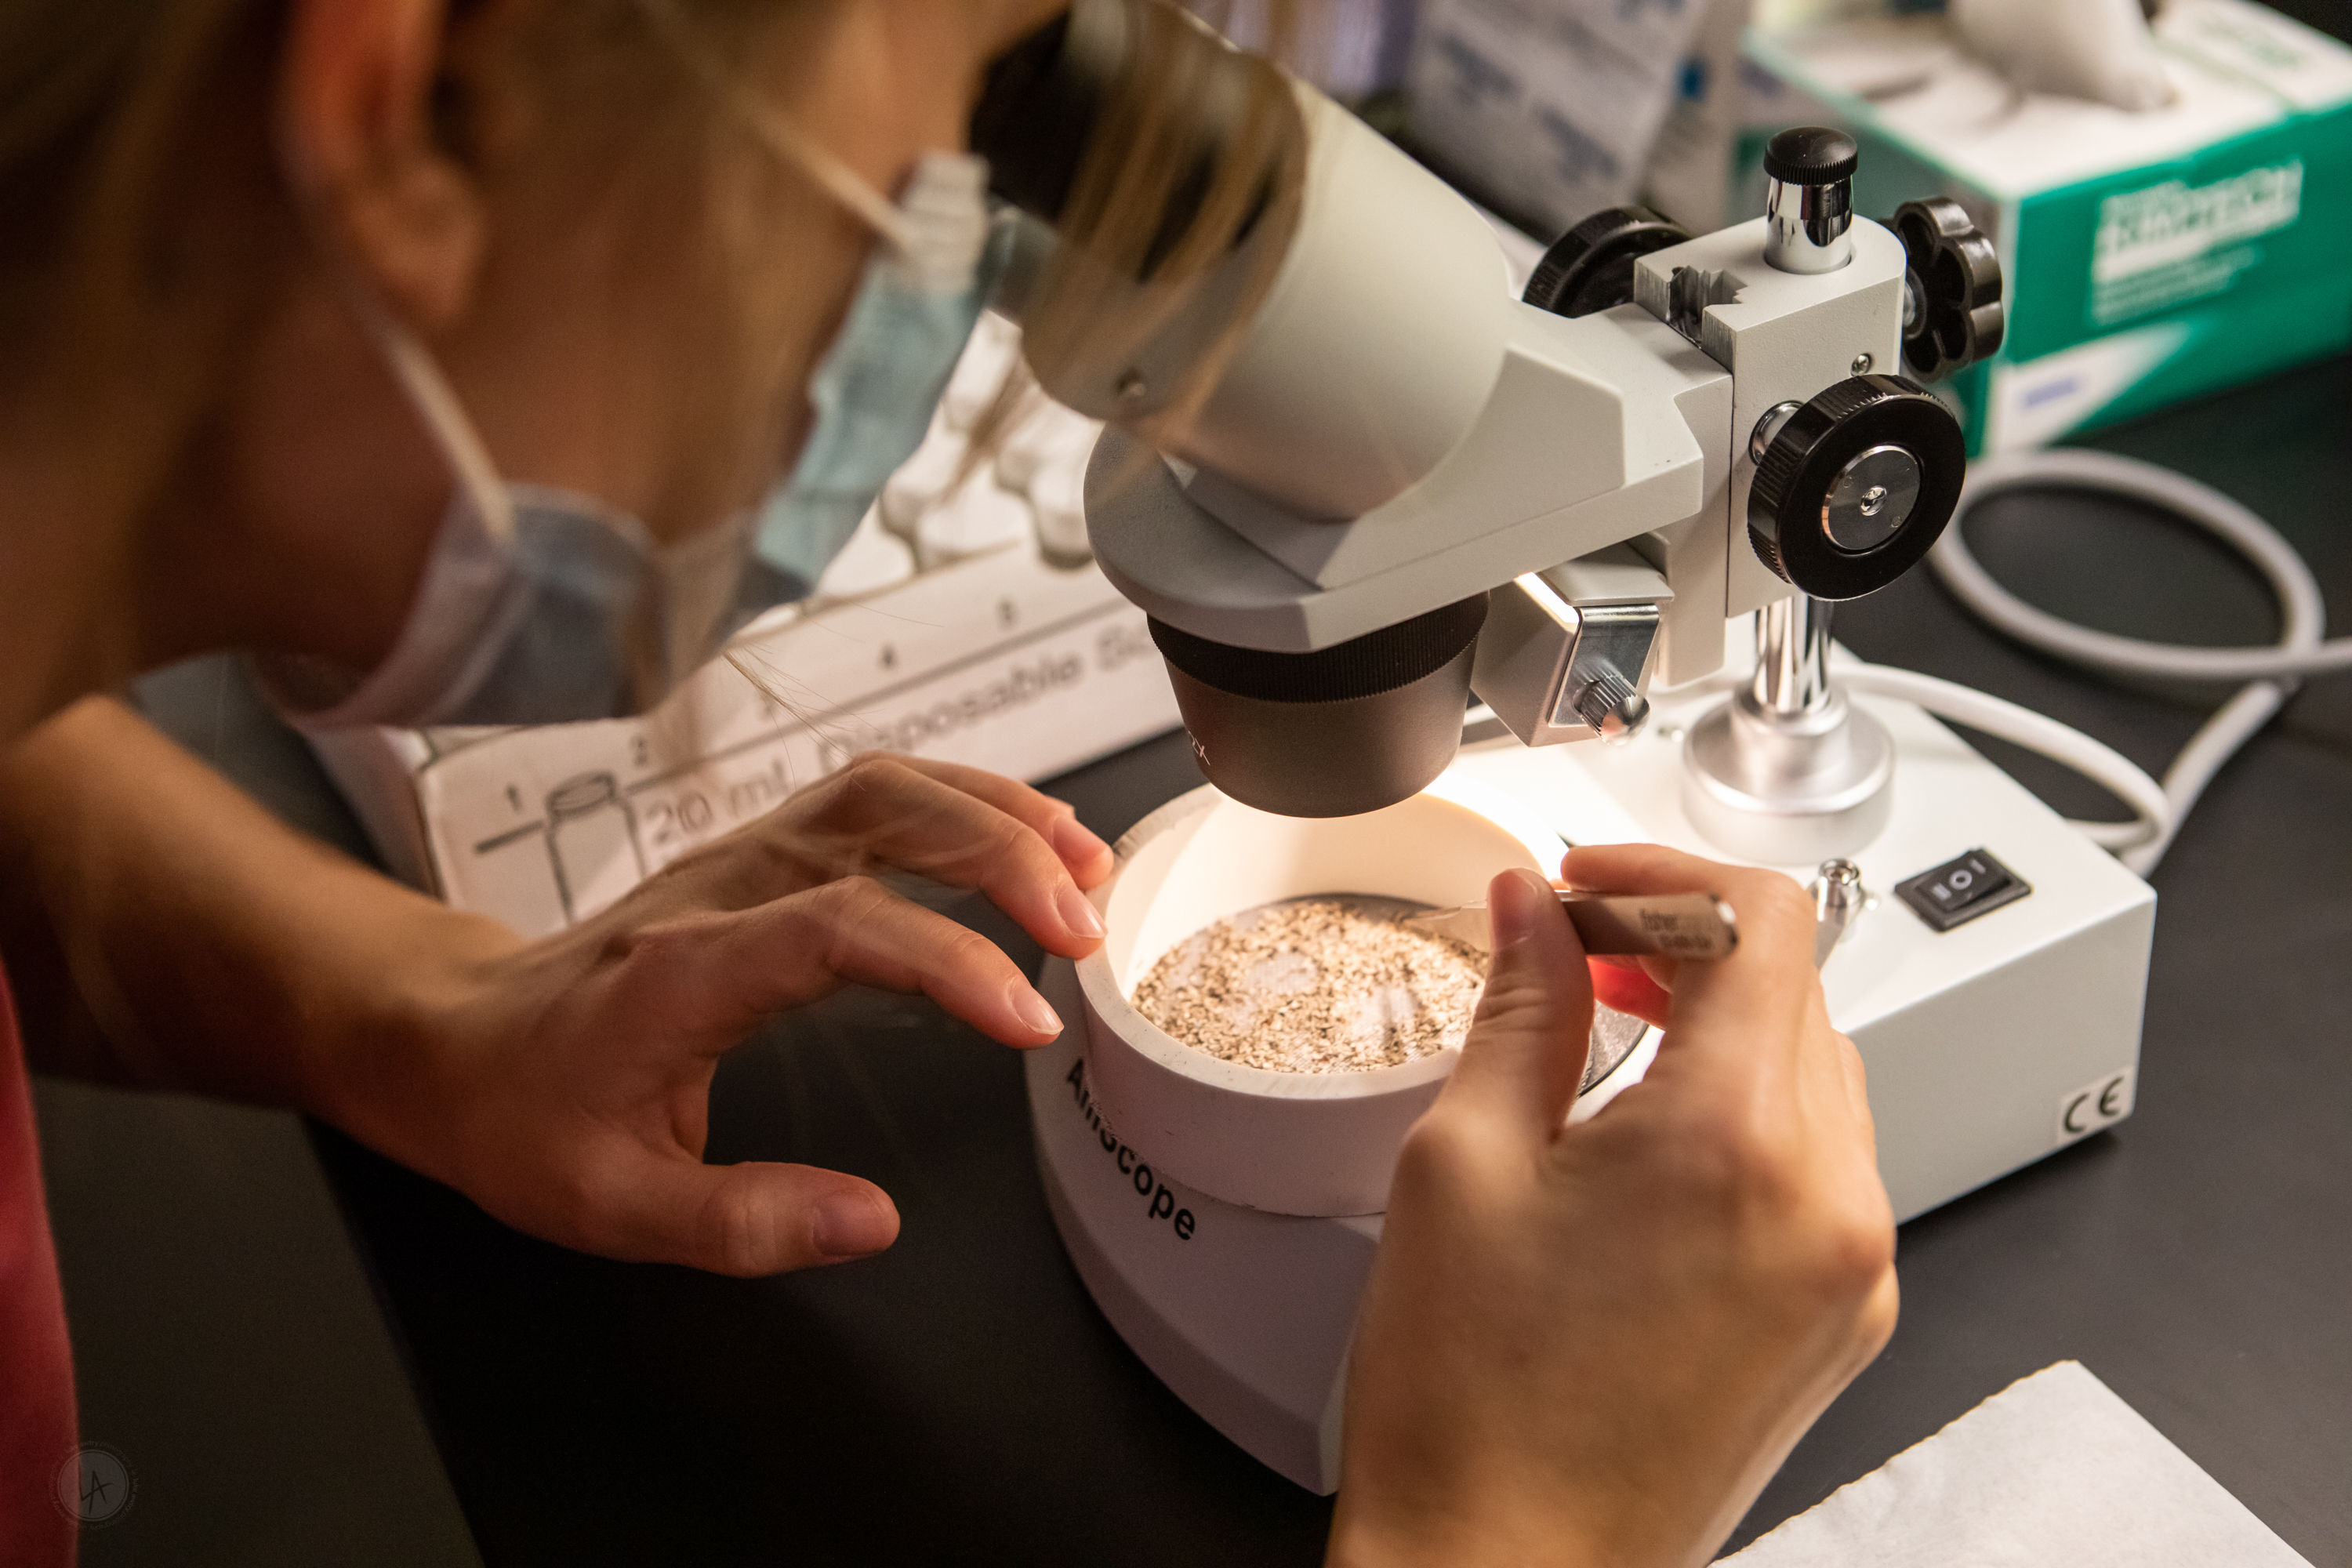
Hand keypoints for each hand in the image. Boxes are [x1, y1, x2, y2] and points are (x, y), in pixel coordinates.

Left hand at [323, 753, 1112, 1276]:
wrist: (450, 1037)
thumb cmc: (525, 1113)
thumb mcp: (612, 1205)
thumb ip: (743, 1221)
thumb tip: (871, 1222)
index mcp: (687, 966)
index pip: (838, 927)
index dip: (946, 959)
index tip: (1026, 1018)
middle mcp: (722, 885)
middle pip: (878, 816)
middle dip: (1001, 856)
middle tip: (1087, 928)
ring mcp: (743, 853)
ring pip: (886, 784)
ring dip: (996, 812)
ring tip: (1087, 865)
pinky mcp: (762, 852)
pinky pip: (877, 793)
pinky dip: (966, 802)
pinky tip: (1025, 837)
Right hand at [1330, 845, 1895, 1567]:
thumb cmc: (1476, 1407)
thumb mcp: (1463, 1162)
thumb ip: (1519, 1004)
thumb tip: (1532, 908)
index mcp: (1740, 1141)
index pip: (1764, 920)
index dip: (1664, 872)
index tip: (1586, 883)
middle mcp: (1832, 1201)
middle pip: (1795, 988)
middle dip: (1683, 942)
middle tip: (1572, 947)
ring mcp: (1852, 1268)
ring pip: (1815, 1070)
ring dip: (1719, 1023)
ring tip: (1604, 1033)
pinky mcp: (1843, 1317)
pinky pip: (1821, 1163)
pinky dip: (1746, 1113)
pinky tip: (1649, 1132)